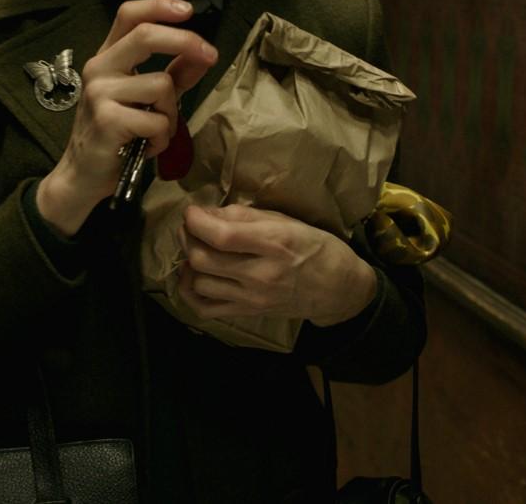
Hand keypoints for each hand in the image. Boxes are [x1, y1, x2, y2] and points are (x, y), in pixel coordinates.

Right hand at [35, 0, 216, 235]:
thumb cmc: (118, 133)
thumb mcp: (147, 99)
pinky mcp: (107, 120)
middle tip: (210, 55)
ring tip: (156, 131)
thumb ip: (175, 74)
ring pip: (161, 85)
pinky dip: (162, 138)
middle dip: (185, 41)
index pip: (129, 15)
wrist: (83, 174)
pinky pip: (157, 121)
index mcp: (108, 56)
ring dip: (171, 113)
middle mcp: (99, 68)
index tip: (189, 10)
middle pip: (145, 35)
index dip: (159, 6)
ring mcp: (100, 93)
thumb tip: (205, 53)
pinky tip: (146, 147)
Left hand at [177, 204, 377, 326]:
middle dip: (187, 238)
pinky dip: (190, 292)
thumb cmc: (315, 247)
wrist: (338, 289)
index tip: (191, 211)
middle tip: (191, 228)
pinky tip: (195, 277)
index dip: (196, 221)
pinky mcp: (248, 314)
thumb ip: (244, 216)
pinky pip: (205, 309)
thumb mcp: (286, 221)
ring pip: (199, 283)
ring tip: (196, 250)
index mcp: (274, 243)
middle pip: (203, 259)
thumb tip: (207, 213)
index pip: (222, 235)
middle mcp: (262, 274)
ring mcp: (253, 298)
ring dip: (188, 263)